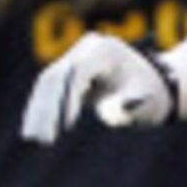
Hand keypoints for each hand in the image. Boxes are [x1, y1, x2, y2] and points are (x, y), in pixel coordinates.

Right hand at [21, 34, 179, 142]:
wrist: (155, 82)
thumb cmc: (151, 93)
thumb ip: (128, 108)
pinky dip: (41, 108)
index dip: (66, 100)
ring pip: (47, 82)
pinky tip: (32, 128)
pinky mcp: (70, 67)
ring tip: (31, 138)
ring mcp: (76, 54)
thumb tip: (108, 113)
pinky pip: (49, 86)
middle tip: (41, 139)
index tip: (64, 127)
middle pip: (56, 77)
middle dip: (46, 110)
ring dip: (38, 111)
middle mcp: (86, 47)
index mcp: (105, 50)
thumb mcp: (146, 102)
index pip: (77, 74)